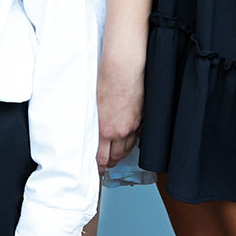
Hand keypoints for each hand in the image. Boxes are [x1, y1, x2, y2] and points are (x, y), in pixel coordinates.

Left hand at [95, 54, 143, 169]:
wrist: (123, 65)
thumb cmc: (105, 78)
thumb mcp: (92, 103)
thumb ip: (94, 121)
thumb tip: (92, 131)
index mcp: (105, 128)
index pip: (101, 157)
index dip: (99, 166)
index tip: (97, 169)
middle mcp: (121, 130)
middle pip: (116, 156)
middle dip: (111, 162)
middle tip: (106, 165)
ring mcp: (134, 124)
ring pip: (128, 147)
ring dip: (122, 153)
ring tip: (116, 156)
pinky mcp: (143, 117)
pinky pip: (138, 136)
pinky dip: (133, 140)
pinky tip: (128, 139)